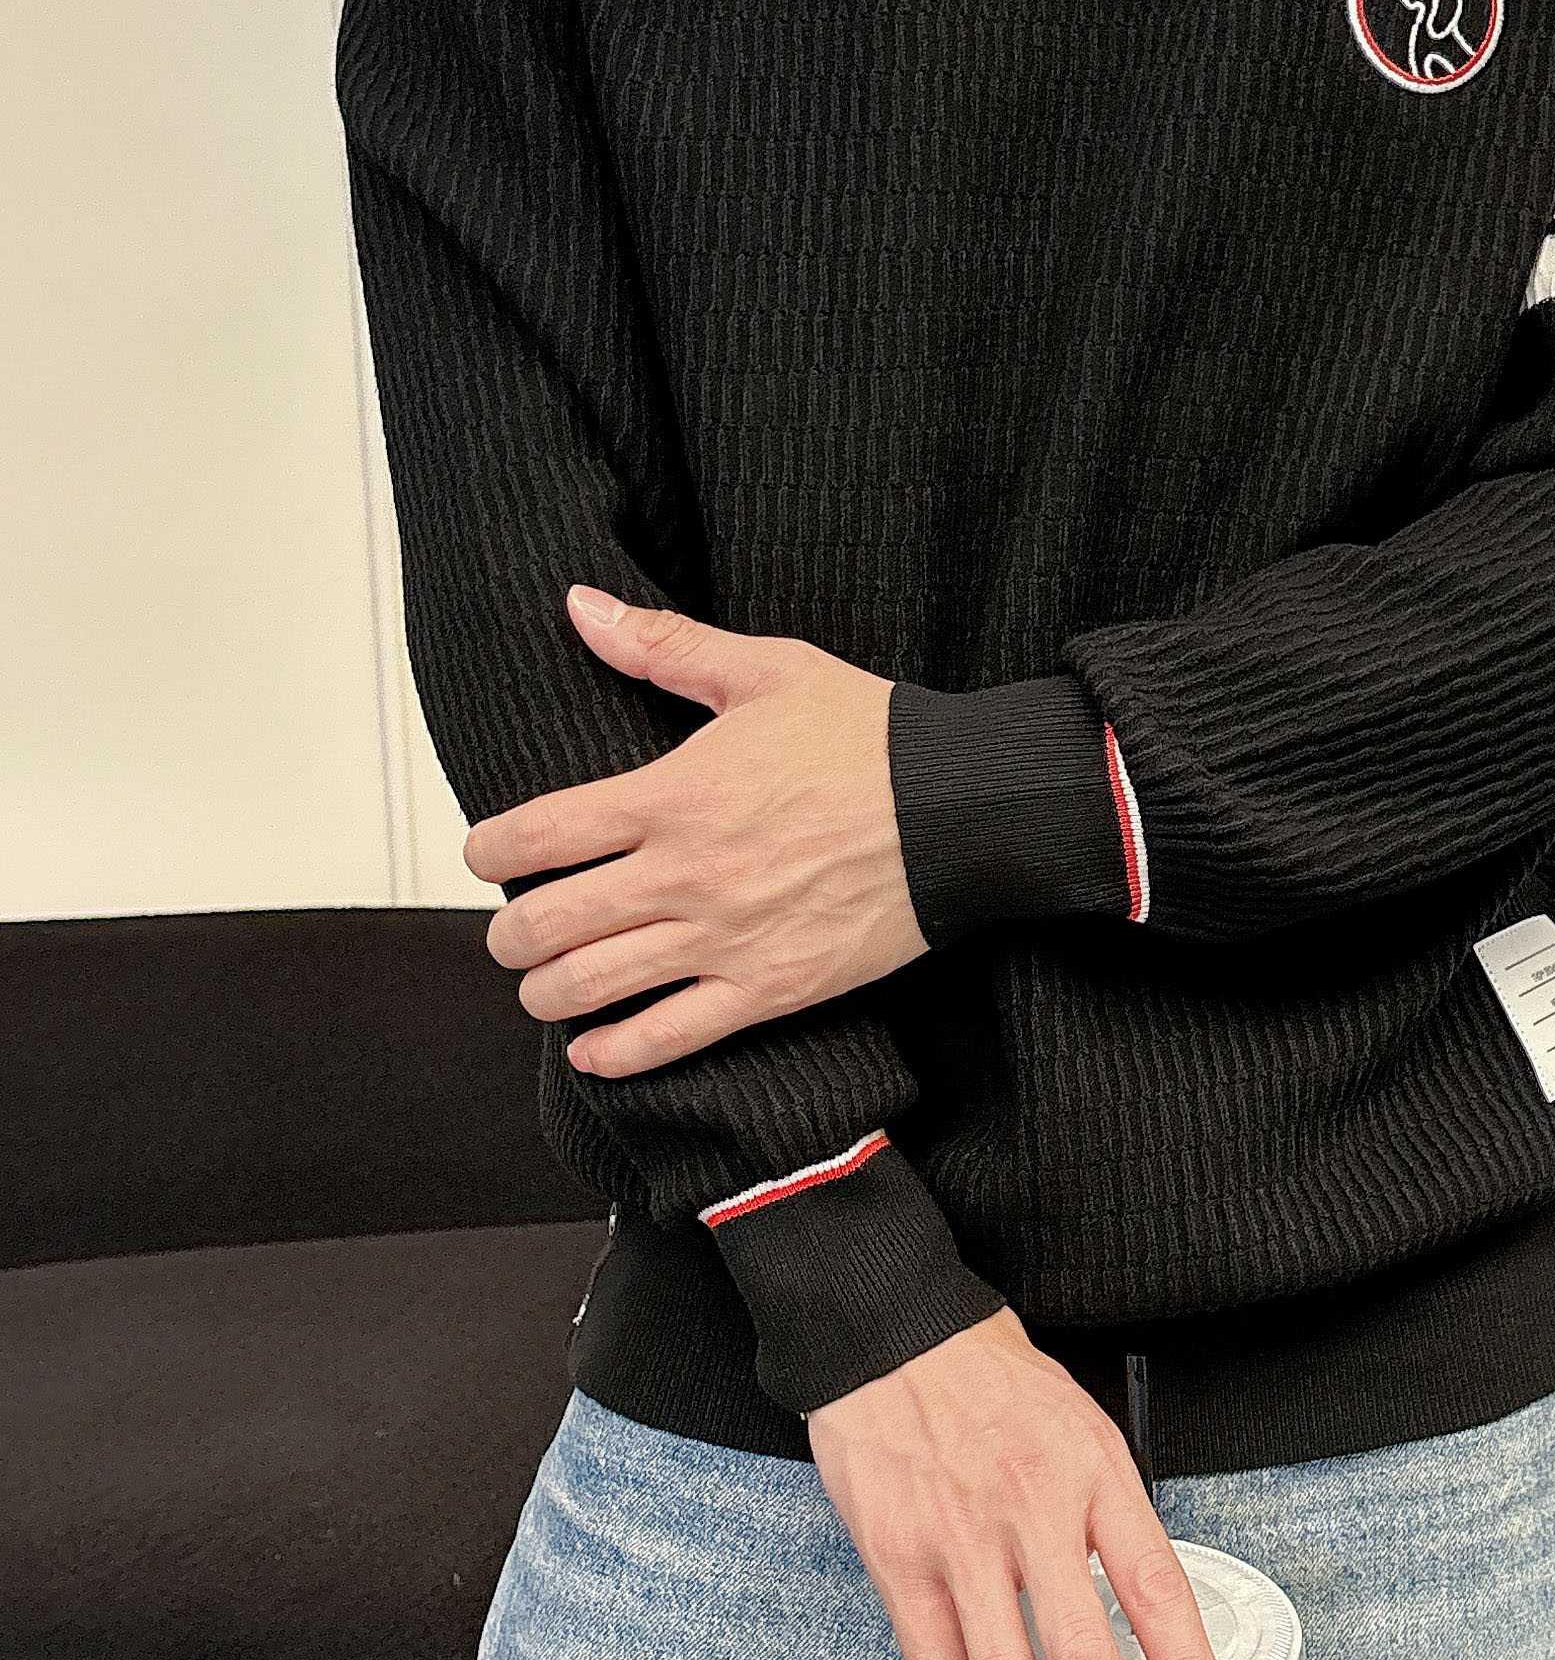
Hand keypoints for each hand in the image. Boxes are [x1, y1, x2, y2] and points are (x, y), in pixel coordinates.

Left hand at [464, 588, 926, 1075]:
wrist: (963, 809)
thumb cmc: (870, 735)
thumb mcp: (766, 671)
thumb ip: (664, 645)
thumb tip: (579, 605)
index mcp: (671, 795)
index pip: (539, 834)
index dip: (490, 850)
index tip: (486, 855)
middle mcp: (684, 875)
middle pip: (548, 924)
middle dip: (509, 936)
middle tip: (511, 934)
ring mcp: (723, 940)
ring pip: (592, 987)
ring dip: (546, 992)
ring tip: (542, 986)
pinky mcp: (769, 989)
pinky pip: (670, 1037)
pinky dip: (616, 1054)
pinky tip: (591, 1053)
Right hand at [808, 1309, 1233, 1659]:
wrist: (892, 1337)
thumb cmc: (994, 1383)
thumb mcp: (1083, 1428)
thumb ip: (1110, 1516)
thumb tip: (1142, 1617)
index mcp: (1093, 1475)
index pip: (1156, 1590)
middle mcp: (1032, 1512)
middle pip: (1081, 1657)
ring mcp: (960, 1541)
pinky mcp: (897, 1559)